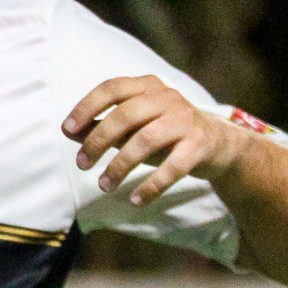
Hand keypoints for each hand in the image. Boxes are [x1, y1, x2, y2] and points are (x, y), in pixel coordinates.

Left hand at [63, 75, 247, 205]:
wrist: (220, 145)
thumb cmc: (164, 133)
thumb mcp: (133, 127)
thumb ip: (102, 126)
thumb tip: (67, 131)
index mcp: (147, 86)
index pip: (111, 88)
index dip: (87, 107)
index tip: (67, 129)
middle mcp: (167, 98)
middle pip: (125, 116)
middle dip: (98, 141)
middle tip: (81, 164)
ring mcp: (186, 120)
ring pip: (146, 141)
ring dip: (120, 166)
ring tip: (103, 186)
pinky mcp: (201, 145)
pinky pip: (173, 167)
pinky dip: (152, 186)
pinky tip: (135, 200)